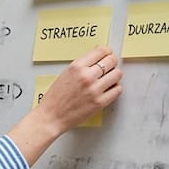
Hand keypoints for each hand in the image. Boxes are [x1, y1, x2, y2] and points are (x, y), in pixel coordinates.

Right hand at [8, 45, 122, 164]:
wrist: (51, 117)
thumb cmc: (55, 98)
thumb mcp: (65, 74)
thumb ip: (81, 66)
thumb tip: (97, 58)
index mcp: (76, 67)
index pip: (101, 51)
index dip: (106, 52)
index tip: (106, 54)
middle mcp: (86, 76)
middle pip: (111, 61)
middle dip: (111, 62)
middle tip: (109, 66)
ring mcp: (94, 90)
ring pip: (117, 74)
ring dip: (114, 75)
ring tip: (108, 79)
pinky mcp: (100, 102)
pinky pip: (117, 89)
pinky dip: (114, 88)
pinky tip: (107, 89)